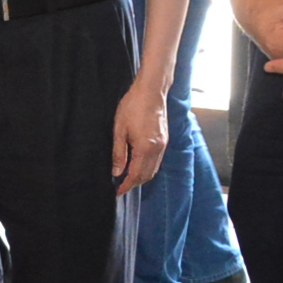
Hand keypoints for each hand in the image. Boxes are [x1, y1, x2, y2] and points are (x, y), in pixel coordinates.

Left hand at [111, 79, 170, 193]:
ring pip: (153, 169)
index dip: (127, 185)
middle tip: (121, 187)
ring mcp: (163, 145)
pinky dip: (148, 167)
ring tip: (128, 178)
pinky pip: (157, 160)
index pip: (136, 175)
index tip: (118, 192)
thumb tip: (117, 172)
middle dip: (134, 184)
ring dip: (142, 176)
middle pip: (147, 175)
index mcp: (145, 148)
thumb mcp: (119, 130)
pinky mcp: (165, 139)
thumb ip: (118, 153)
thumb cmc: (132, 106)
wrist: (151, 91)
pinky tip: (138, 165)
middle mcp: (157, 149)